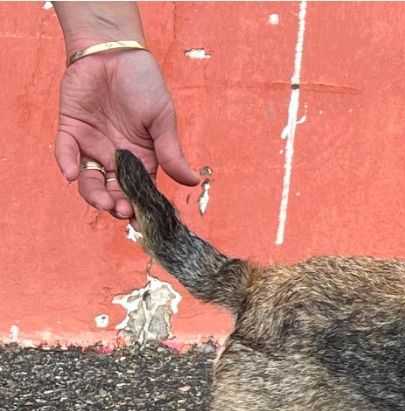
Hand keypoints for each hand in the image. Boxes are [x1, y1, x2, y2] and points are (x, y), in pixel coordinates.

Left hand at [54, 50, 198, 218]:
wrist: (115, 52)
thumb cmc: (144, 83)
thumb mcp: (163, 120)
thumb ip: (171, 152)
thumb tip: (193, 181)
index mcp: (142, 158)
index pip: (140, 190)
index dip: (139, 206)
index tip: (140, 217)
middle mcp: (116, 157)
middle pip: (113, 190)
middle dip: (116, 204)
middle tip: (121, 210)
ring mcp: (93, 145)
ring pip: (88, 179)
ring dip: (93, 194)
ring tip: (102, 201)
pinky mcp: (71, 130)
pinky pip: (65, 152)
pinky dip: (66, 164)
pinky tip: (72, 174)